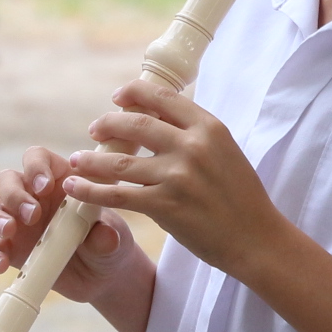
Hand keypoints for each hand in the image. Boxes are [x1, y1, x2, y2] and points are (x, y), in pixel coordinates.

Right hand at [0, 145, 137, 304]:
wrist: (101, 278)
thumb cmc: (109, 246)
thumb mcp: (115, 241)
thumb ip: (106, 236)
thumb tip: (104, 235)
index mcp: (59, 181)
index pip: (37, 158)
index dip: (35, 166)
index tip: (44, 186)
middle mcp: (32, 196)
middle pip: (6, 179)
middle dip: (14, 194)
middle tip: (33, 215)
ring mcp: (16, 222)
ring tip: (9, 230)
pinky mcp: (8, 249)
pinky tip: (0, 265)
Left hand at [63, 80, 285, 279]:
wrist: (257, 239)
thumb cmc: (241, 197)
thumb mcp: (225, 151)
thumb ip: (195, 134)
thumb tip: (159, 119)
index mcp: (209, 127)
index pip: (163, 96)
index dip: (133, 93)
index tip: (118, 97)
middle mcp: (192, 146)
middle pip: (136, 124)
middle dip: (108, 123)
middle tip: (94, 129)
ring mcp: (178, 176)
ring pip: (120, 161)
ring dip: (91, 159)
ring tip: (75, 160)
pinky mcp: (165, 206)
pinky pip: (118, 194)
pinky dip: (91, 190)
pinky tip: (74, 188)